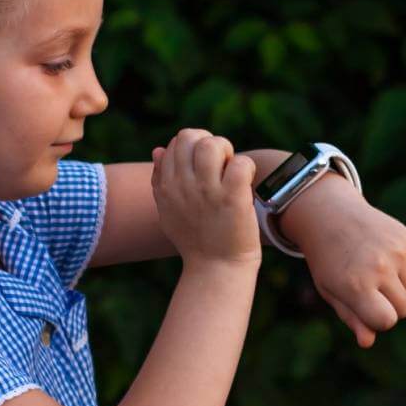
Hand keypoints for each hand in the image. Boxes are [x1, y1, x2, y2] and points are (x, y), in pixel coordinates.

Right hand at [151, 129, 260, 266]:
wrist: (216, 269)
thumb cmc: (195, 239)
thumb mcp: (169, 211)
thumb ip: (160, 179)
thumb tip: (158, 149)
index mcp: (166, 186)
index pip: (176, 143)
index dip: (194, 147)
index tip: (205, 166)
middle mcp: (183, 185)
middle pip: (190, 137)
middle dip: (210, 143)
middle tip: (221, 165)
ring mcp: (208, 192)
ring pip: (213, 144)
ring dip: (227, 152)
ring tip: (232, 171)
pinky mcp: (233, 199)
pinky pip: (241, 164)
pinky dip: (247, 168)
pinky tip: (246, 184)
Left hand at [296, 200, 405, 347]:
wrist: (329, 215)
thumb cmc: (328, 261)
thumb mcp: (332, 292)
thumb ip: (352, 318)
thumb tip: (368, 342)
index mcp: (356, 286)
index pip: (387, 321)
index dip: (378, 320)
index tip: (366, 310)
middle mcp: (379, 268)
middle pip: (404, 309)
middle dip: (389, 306)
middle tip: (368, 290)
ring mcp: (394, 251)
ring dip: (397, 287)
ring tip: (373, 272)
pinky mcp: (404, 237)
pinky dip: (401, 267)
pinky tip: (380, 254)